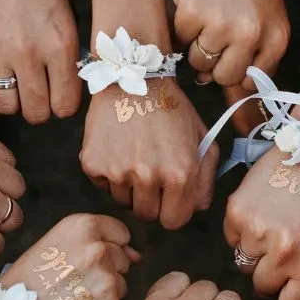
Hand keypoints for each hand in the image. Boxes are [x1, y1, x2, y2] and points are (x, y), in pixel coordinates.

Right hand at [0, 213, 137, 299]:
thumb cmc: (26, 281)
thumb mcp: (52, 244)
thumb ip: (93, 241)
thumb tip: (135, 255)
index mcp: (83, 227)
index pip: (120, 233)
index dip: (109, 247)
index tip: (92, 261)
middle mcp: (99, 249)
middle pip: (122, 259)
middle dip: (107, 271)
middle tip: (74, 285)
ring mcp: (107, 281)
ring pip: (121, 285)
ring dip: (105, 294)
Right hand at [80, 79, 217, 228]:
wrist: (134, 77)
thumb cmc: (172, 109)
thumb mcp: (203, 139)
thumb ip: (206, 179)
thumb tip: (196, 208)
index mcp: (179, 174)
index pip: (174, 222)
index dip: (174, 211)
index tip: (171, 199)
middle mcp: (148, 176)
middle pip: (147, 216)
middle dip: (152, 202)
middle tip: (152, 176)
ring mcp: (117, 171)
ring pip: (123, 202)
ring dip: (130, 188)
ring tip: (136, 156)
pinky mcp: (93, 164)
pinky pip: (102, 186)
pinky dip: (109, 174)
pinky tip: (118, 149)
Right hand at [174, 0, 289, 87]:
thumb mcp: (266, 16)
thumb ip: (251, 55)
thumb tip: (215, 91)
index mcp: (276, 38)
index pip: (252, 82)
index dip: (237, 71)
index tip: (230, 56)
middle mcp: (252, 35)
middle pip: (223, 78)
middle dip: (215, 63)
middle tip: (216, 34)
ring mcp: (221, 26)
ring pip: (199, 63)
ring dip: (197, 44)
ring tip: (207, 16)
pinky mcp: (193, 14)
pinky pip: (180, 40)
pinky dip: (183, 27)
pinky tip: (196, 3)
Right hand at [224, 145, 299, 299]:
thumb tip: (284, 298)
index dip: (283, 297)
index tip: (281, 291)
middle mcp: (286, 252)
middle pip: (261, 286)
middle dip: (267, 273)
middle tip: (277, 250)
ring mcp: (259, 232)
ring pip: (243, 262)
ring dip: (252, 250)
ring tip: (270, 225)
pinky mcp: (238, 212)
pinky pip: (231, 238)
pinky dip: (240, 230)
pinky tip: (259, 211)